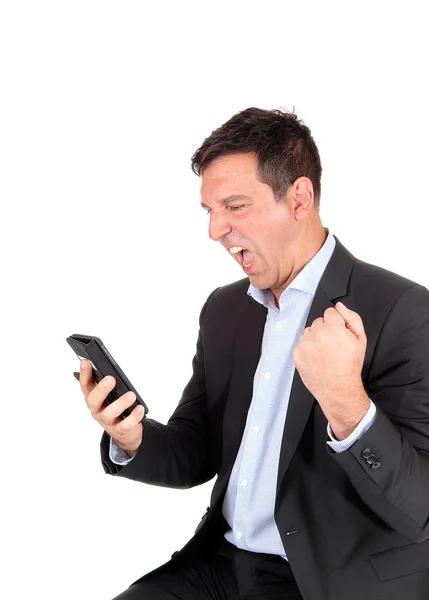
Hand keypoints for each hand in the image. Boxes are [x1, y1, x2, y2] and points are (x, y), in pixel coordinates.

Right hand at [79, 359, 143, 456]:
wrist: (125, 432)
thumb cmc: (116, 407)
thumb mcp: (110, 395)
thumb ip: (107, 382)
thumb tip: (109, 367)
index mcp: (93, 398)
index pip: (85, 385)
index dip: (84, 374)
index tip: (85, 362)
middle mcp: (97, 409)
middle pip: (93, 400)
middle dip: (101, 389)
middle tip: (111, 379)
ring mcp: (106, 421)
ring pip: (109, 414)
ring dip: (120, 403)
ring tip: (131, 395)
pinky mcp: (118, 430)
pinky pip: (124, 425)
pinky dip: (133, 417)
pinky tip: (139, 408)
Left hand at [292, 302, 368, 432]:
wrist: (338, 389)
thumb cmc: (351, 365)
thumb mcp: (360, 339)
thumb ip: (352, 318)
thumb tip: (339, 306)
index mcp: (332, 328)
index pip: (330, 312)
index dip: (337, 323)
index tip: (339, 334)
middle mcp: (316, 334)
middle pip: (319, 322)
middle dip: (325, 330)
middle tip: (333, 345)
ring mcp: (305, 344)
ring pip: (308, 331)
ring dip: (315, 338)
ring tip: (325, 352)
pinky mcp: (297, 354)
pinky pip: (301, 343)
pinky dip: (307, 348)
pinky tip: (317, 358)